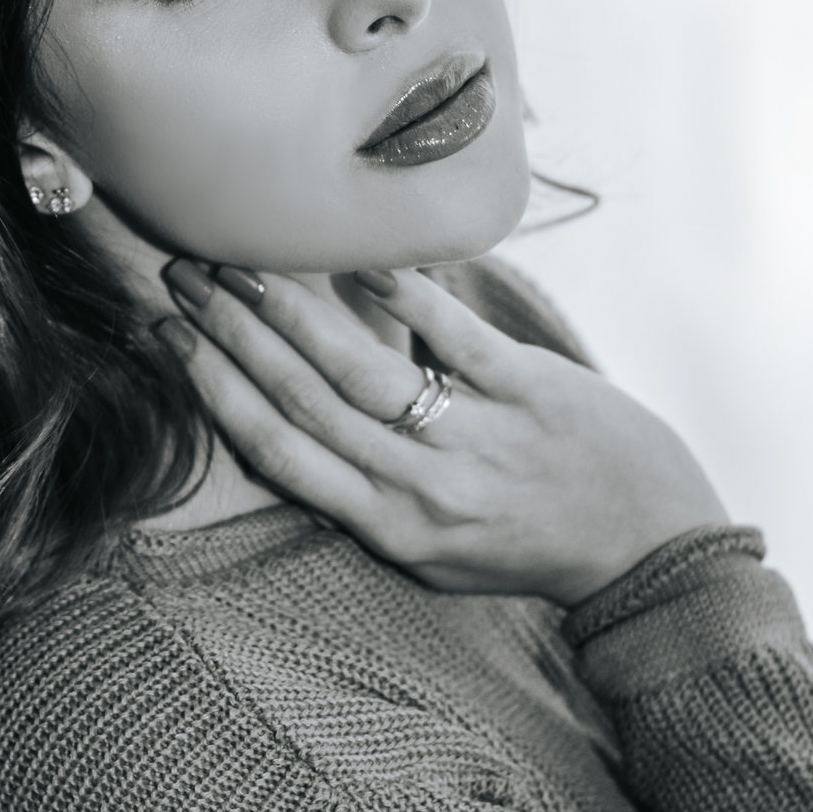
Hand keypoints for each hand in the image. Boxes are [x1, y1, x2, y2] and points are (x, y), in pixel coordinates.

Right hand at [160, 261, 728, 606]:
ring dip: (290, 313)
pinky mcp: (530, 393)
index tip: (165, 337)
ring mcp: (476, 439)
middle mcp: (421, 490)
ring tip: (239, 264)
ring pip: (359, 371)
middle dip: (230, 333)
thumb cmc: (528, 543)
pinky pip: (454, 340)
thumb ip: (362, 495)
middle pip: (301, 401)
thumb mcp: (430, 549)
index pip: (277, 453)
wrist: (648, 546)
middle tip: (182, 275)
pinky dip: (404, 297)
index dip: (212, 391)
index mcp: (388, 528)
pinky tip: (357, 262)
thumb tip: (283, 427)